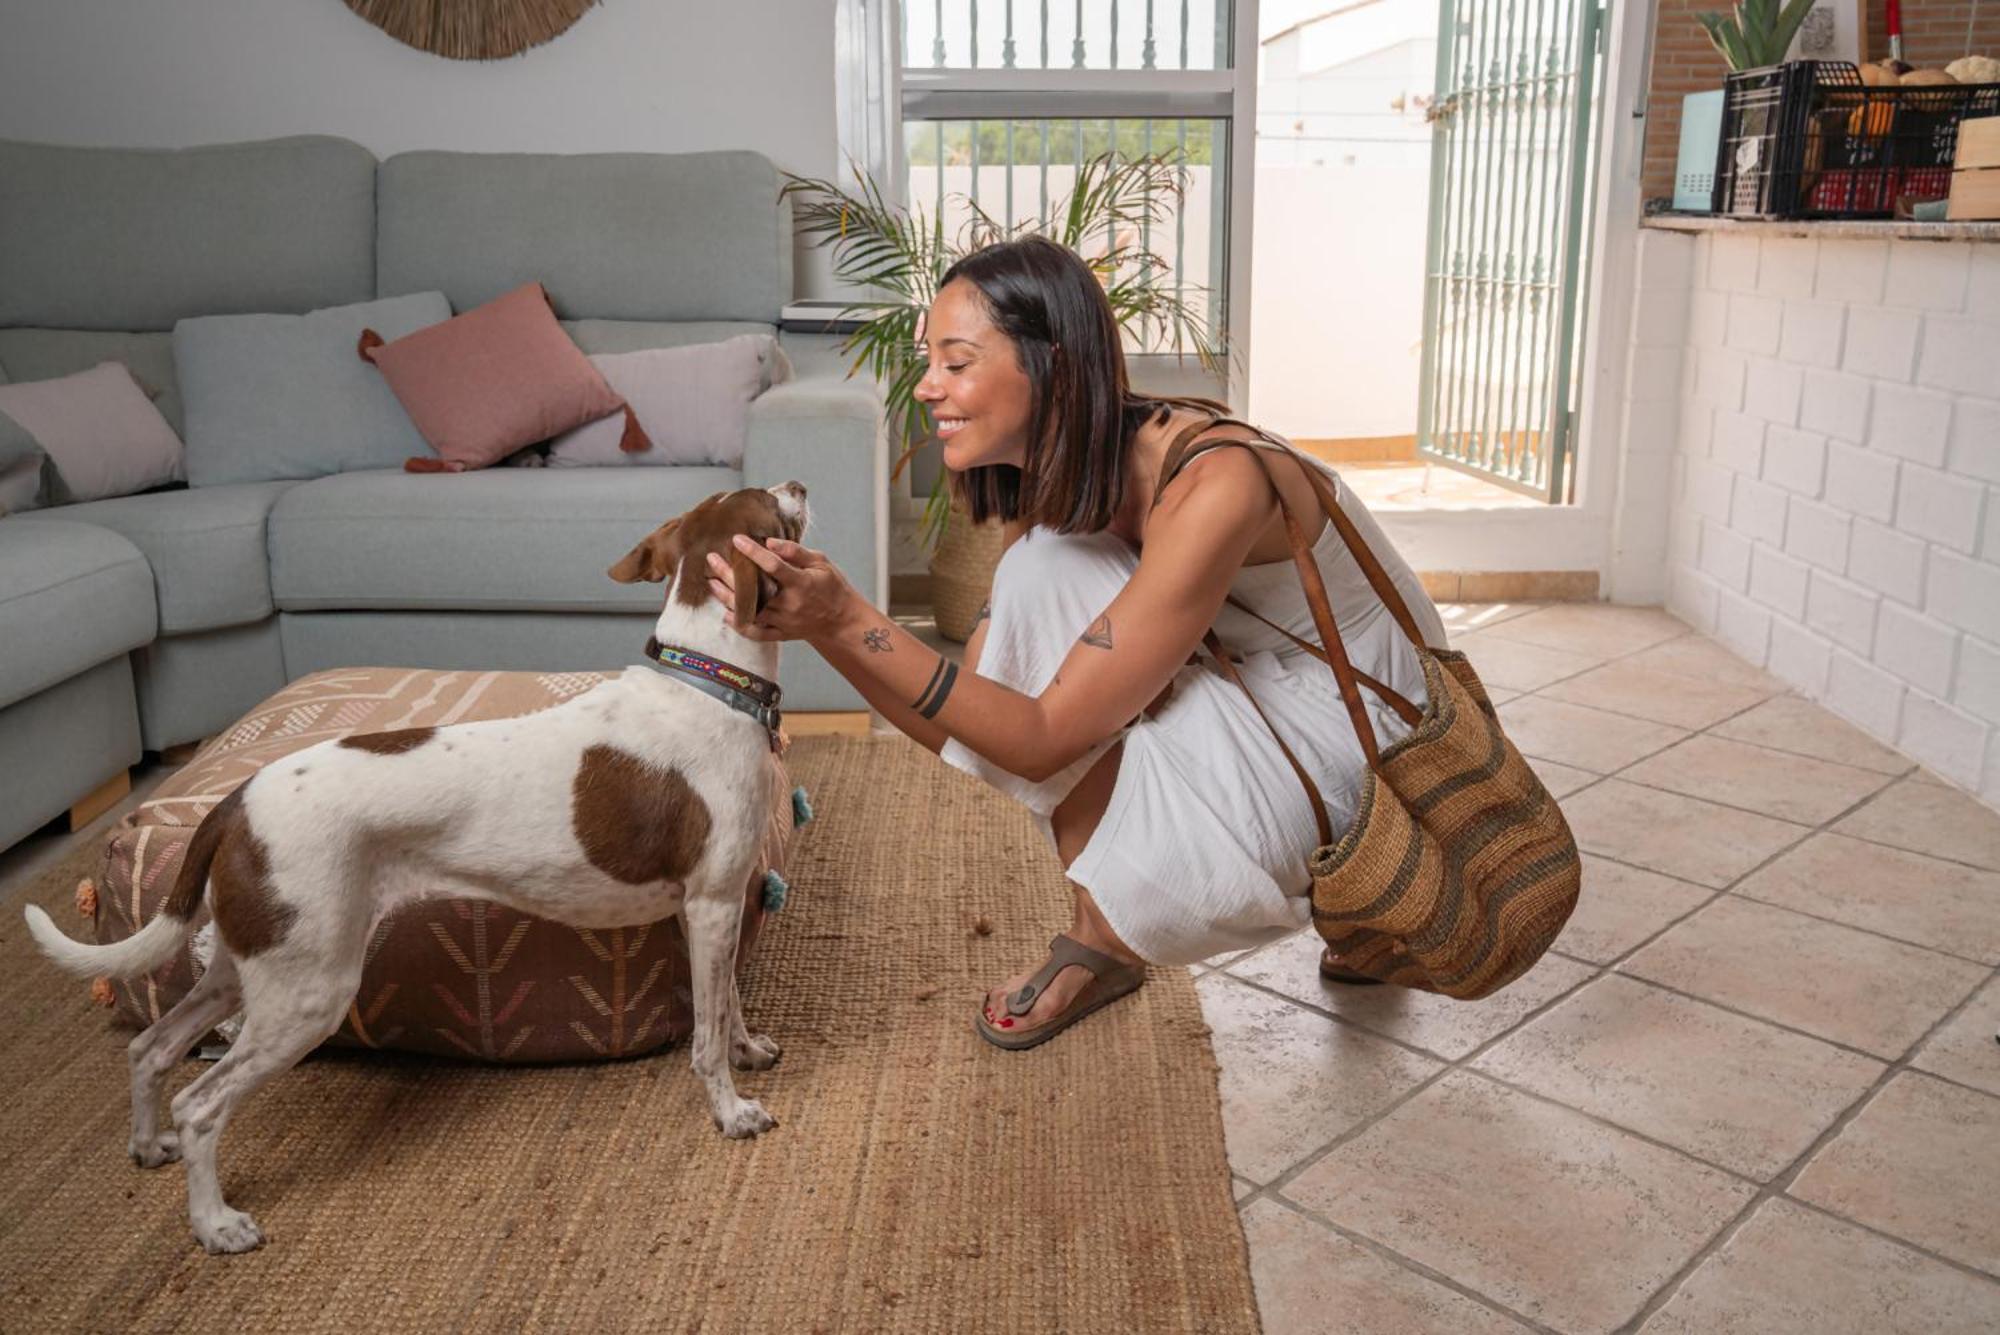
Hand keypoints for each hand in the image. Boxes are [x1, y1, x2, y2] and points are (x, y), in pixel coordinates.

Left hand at [707, 537, 858, 642]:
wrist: (841, 621)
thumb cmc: (831, 587)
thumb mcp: (821, 563)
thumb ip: (795, 552)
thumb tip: (768, 542)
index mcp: (802, 583)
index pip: (773, 566)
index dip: (753, 552)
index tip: (737, 539)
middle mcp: (790, 604)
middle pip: (753, 590)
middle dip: (729, 573)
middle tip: (712, 558)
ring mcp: (784, 621)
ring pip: (749, 611)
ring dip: (727, 597)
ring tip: (712, 582)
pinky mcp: (780, 634)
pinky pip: (755, 633)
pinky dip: (739, 624)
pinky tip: (726, 612)